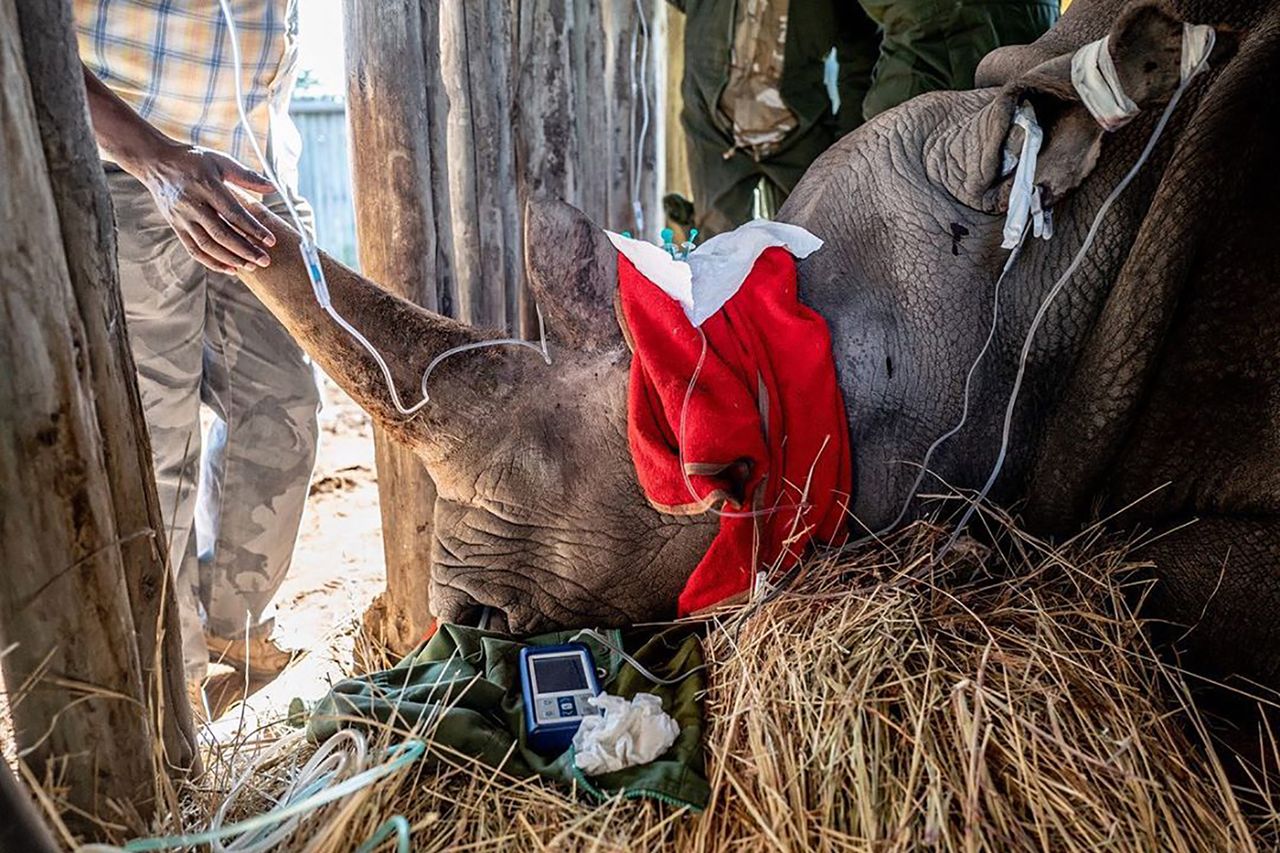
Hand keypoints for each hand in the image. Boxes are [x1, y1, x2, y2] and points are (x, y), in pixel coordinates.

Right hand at [134, 142, 278, 273]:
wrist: (154, 162)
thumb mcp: (219, 161)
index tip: (270, 241)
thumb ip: (246, 176)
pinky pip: (193, 249)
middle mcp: (192, 204)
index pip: (233, 213)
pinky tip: (230, 268)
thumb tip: (273, 187)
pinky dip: (212, 262)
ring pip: (207, 245)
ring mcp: (181, 217)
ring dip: (230, 259)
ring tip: (251, 266)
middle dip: (244, 250)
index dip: (253, 229)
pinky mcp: (175, 226)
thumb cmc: (192, 160)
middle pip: (221, 233)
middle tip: (264, 261)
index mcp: (206, 186)